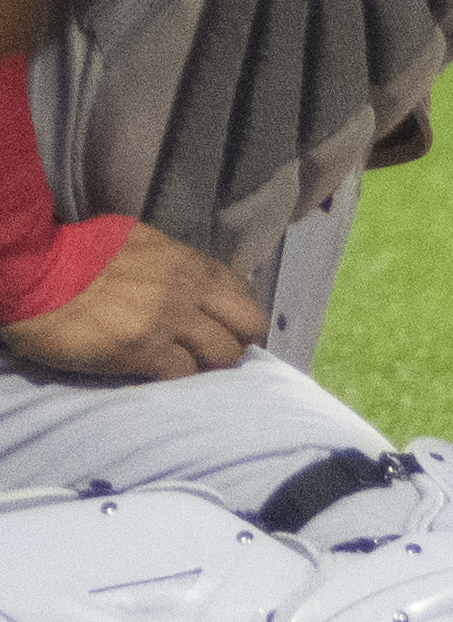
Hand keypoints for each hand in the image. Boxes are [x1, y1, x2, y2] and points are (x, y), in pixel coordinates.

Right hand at [0, 220, 263, 379]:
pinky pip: (182, 374)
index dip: (240, 313)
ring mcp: (169, 322)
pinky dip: (180, 379)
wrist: (36, 275)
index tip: (232, 327)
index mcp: (188, 261)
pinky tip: (165, 377)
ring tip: (193, 369)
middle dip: (239, 341)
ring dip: (211, 365)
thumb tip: (188, 281)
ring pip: (221, 354)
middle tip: (220, 354)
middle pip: (246, 324)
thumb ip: (172, 263)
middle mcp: (189, 290)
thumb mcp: (139, 242)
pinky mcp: (143, 352)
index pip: (241, 291)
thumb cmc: (78, 254)